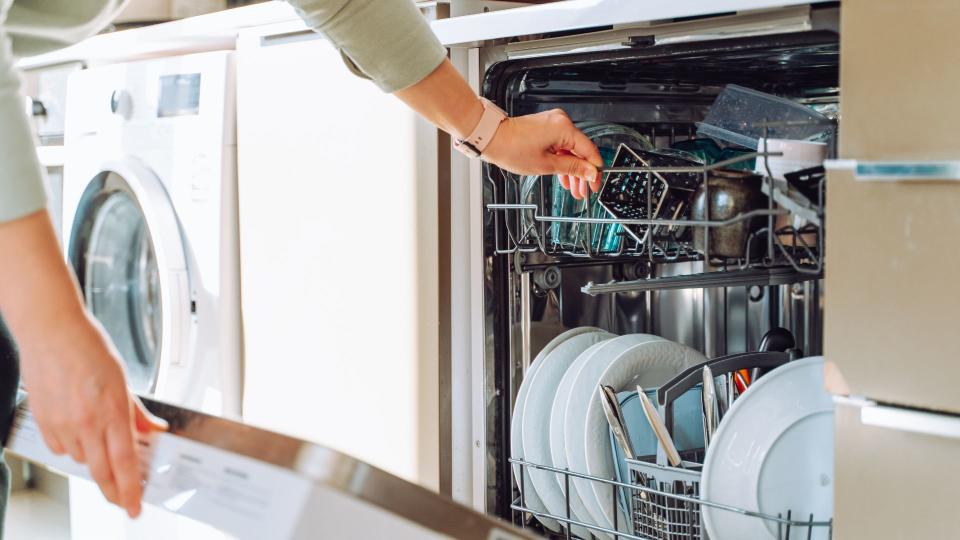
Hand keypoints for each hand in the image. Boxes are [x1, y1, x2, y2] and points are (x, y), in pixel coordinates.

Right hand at [19, 310, 167, 517]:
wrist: (51, 331)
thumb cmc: (88, 348)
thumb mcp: (124, 380)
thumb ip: (137, 411)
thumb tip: (153, 431)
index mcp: (112, 411)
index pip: (125, 462)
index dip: (130, 490)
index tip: (135, 506)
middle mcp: (86, 421)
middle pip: (101, 471)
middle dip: (113, 491)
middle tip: (122, 499)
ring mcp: (62, 423)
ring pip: (81, 459)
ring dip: (93, 459)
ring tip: (100, 441)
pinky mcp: (43, 421)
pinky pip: (60, 448)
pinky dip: (71, 446)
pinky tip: (77, 430)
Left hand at [482, 109, 603, 199]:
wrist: (491, 138)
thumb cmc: (512, 149)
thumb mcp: (546, 165)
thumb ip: (572, 168)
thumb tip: (590, 172)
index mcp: (564, 128)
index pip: (589, 151)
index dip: (594, 170)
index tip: (595, 184)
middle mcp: (561, 122)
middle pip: (581, 151)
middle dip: (582, 173)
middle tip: (584, 190)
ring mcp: (554, 123)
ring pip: (571, 150)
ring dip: (572, 169)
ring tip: (574, 188)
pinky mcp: (546, 127)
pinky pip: (561, 145)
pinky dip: (563, 160)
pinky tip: (564, 176)